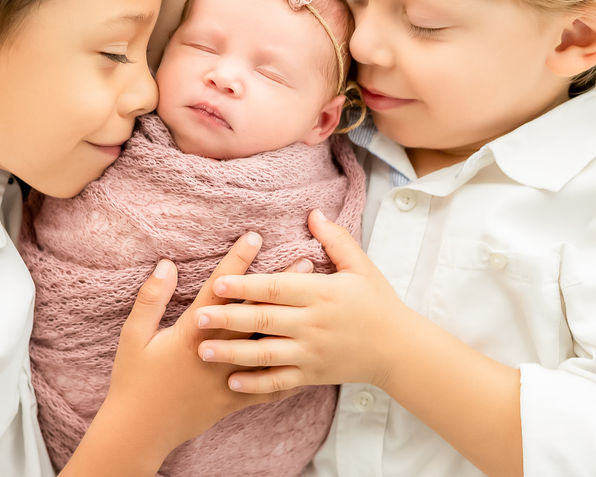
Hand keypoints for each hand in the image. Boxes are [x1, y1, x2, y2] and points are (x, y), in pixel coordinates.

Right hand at [63, 232, 297, 475]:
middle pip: (255, 313)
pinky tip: (309, 356)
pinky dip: (290, 370)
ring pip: (267, 344)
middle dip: (280, 285)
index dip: (238, 261)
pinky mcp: (235, 399)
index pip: (220, 290)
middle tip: (305, 261)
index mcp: (192, 333)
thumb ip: (151, 299)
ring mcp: (229, 377)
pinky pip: (269, 386)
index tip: (254, 237)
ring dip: (291, 319)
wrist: (139, 431)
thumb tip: (166, 264)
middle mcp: (216, 353)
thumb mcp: (133, 335)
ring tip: (313, 300)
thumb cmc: (133, 380)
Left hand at [194, 209, 411, 393]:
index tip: (218, 283)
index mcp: (321, 294)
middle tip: (197, 317)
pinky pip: (280, 382)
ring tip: (203, 350)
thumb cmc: (378, 302)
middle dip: (229, 319)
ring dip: (232, 353)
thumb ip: (335, 239)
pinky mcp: (313, 375)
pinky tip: (231, 381)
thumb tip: (313, 212)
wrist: (399, 349)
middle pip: (264, 322)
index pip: (277, 288)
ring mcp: (312, 353)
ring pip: (266, 355)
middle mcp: (313, 325)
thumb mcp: (360, 266)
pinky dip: (255, 384)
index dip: (247, 286)